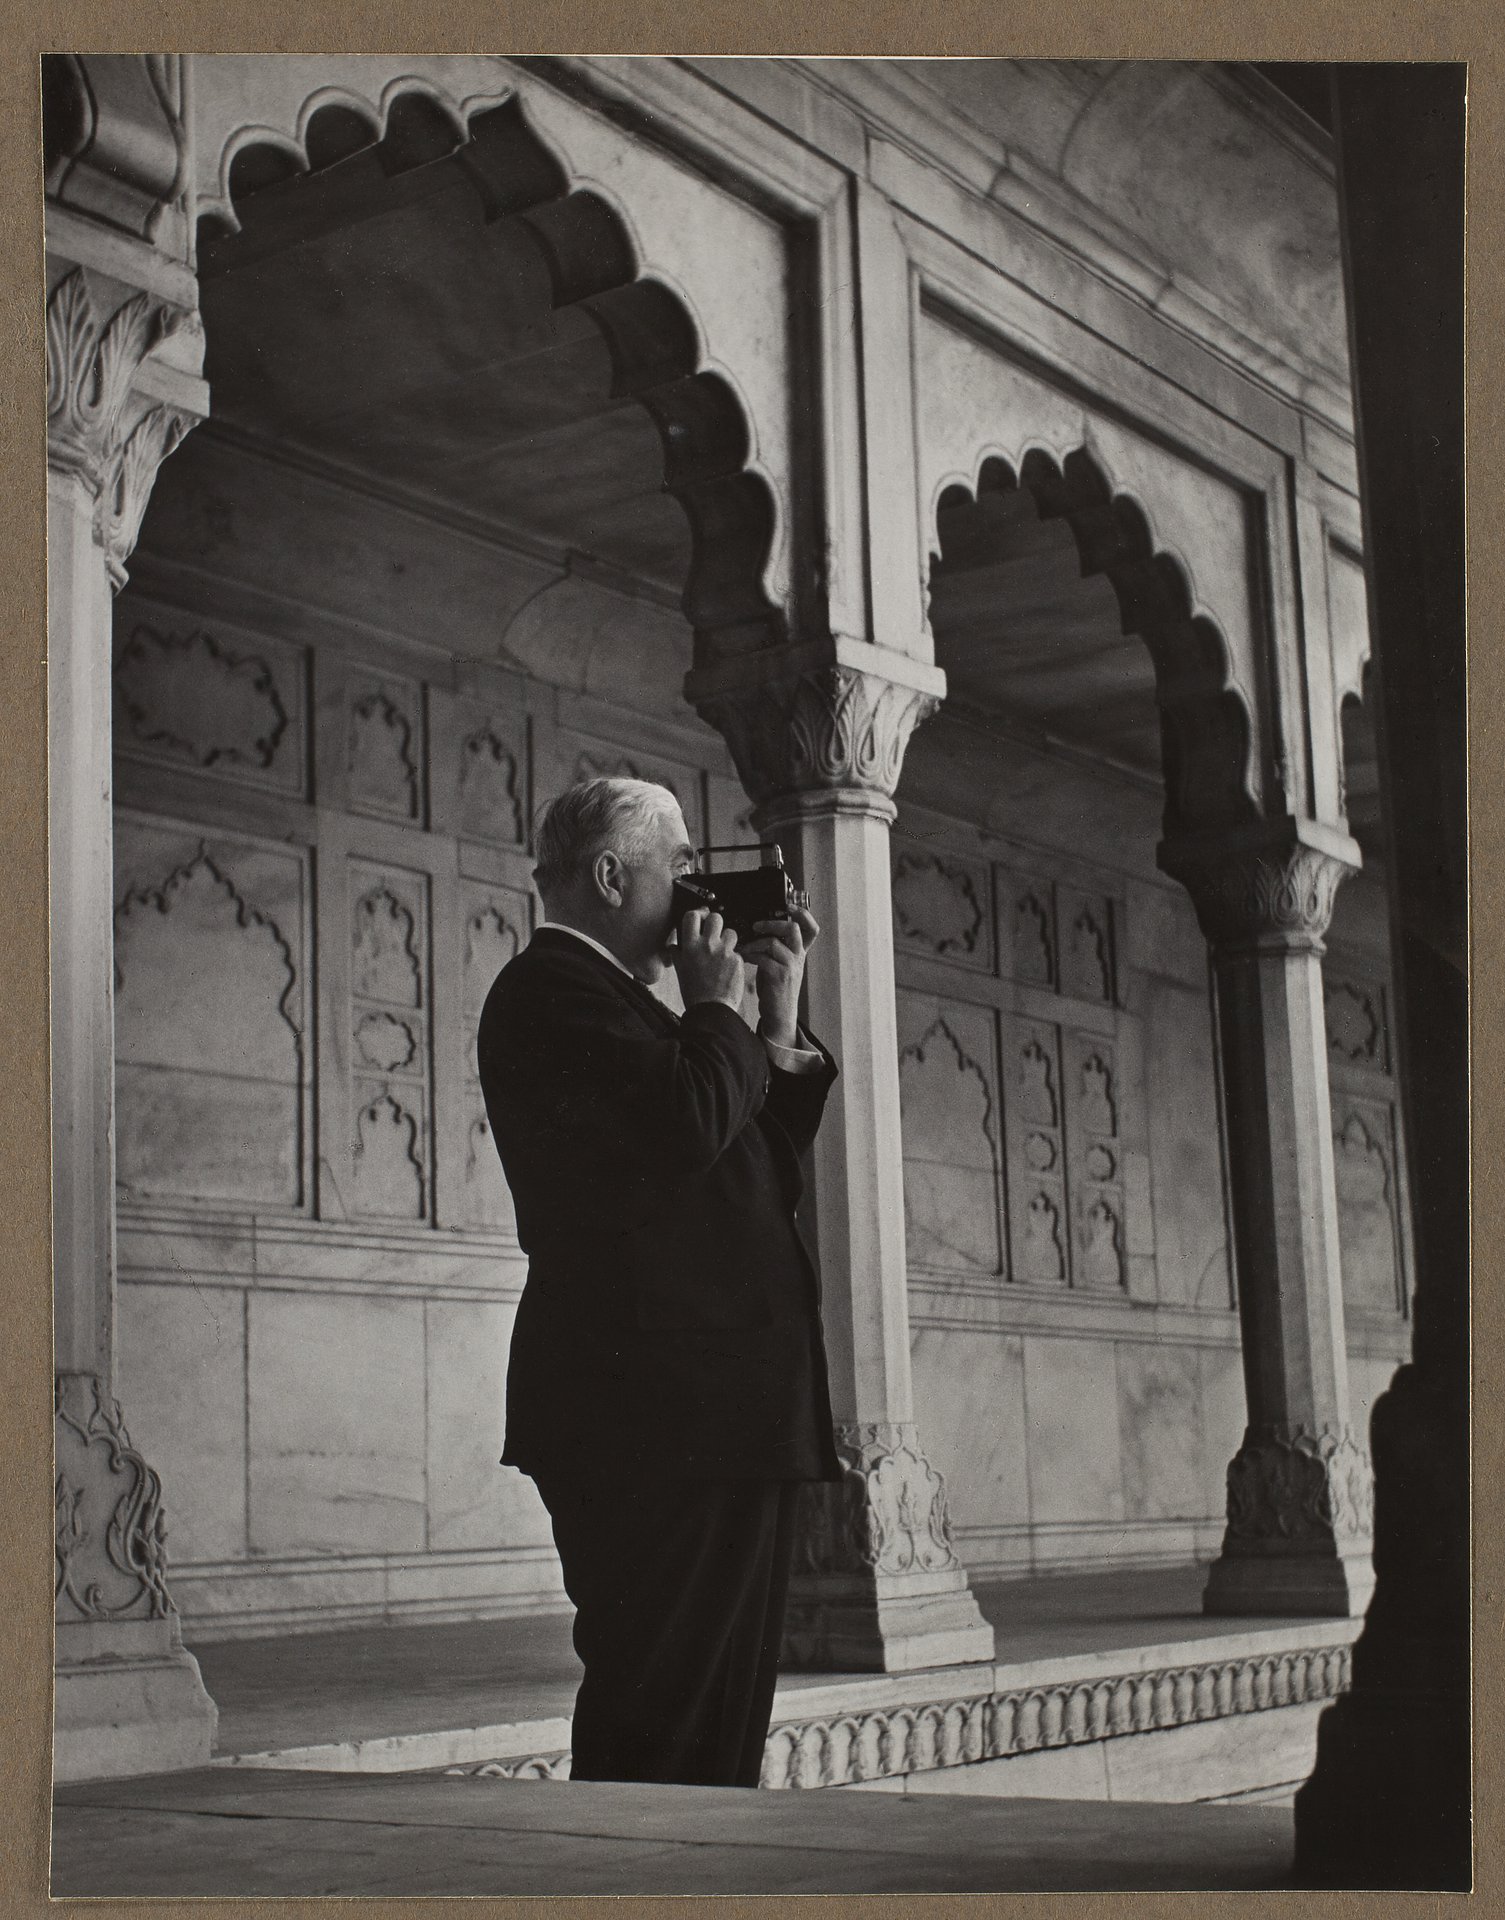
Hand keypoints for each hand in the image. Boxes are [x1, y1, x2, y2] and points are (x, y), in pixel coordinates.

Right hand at [673, 908, 743, 1012]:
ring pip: (731, 932)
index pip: (692, 916)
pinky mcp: (737, 960)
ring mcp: (724, 952)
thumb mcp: (680, 971)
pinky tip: (728, 968)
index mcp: (690, 946)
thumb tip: (674, 945)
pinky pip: (737, 951)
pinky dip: (734, 957)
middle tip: (714, 933)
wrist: (711, 1010)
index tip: (701, 918)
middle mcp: (707, 945)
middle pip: (716, 918)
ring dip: (728, 939)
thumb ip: (678, 954)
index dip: (698, 914)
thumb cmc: (694, 992)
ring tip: (724, 951)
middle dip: (716, 923)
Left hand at [741, 906, 818, 1046]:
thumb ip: (777, 947)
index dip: (803, 914)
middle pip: (793, 929)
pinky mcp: (779, 976)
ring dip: (754, 942)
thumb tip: (760, 928)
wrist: (779, 1014)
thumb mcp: (781, 963)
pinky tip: (743, 957)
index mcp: (800, 952)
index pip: (811, 928)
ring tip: (744, 946)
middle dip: (772, 923)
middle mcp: (798, 957)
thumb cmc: (776, 988)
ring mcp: (790, 967)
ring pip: (773, 942)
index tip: (789, 906)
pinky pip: (762, 958)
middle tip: (757, 925)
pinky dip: (750, 955)